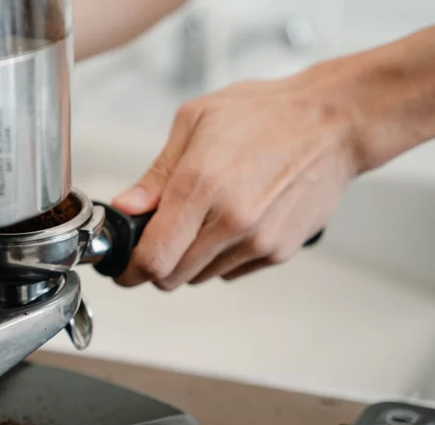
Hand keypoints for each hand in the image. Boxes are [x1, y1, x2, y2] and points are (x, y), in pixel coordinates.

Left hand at [112, 68, 362, 289]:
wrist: (334, 122)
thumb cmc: (266, 114)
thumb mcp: (195, 121)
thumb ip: (156, 174)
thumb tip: (125, 208)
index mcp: (201, 184)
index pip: (153, 257)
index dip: (130, 270)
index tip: (124, 269)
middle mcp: (231, 220)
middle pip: (171, 276)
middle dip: (156, 263)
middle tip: (160, 237)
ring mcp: (258, 240)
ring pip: (200, 277)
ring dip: (189, 260)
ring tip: (204, 219)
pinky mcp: (279, 251)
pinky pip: (231, 272)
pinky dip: (221, 257)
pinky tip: (232, 222)